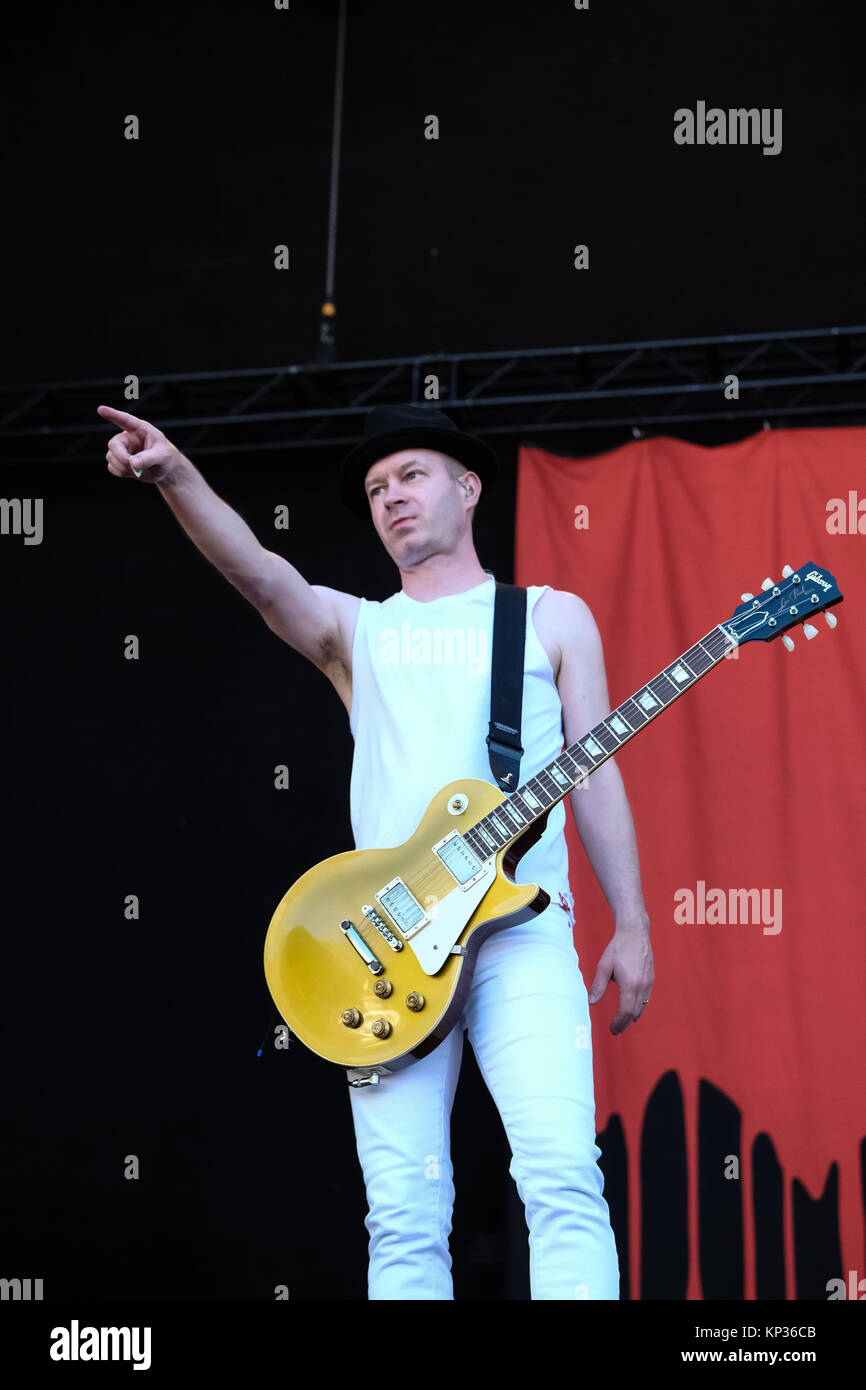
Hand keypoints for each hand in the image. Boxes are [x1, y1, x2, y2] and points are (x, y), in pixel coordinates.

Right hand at [97, 404, 182, 483]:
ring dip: (123, 467)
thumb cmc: (166, 457)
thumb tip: (133, 463)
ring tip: (139, 470)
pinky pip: (111, 467)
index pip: (124, 420)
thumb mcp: (162, 456)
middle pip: (113, 444)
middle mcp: (128, 437)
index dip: (112, 414)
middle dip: (122, 457)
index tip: (101, 409)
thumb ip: (148, 458)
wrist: (165, 470)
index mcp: (140, 429)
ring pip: (111, 457)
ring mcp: (122, 449)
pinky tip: (133, 472)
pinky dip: (121, 473)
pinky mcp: (119, 461)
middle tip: (135, 466)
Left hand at [587, 912, 653, 1034]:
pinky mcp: (651, 978)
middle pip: (634, 1012)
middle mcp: (642, 986)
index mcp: (630, 985)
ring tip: (623, 1022)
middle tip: (616, 1030)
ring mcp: (649, 982)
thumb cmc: (618, 948)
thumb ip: (598, 985)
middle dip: (625, 1023)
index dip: (618, 1023)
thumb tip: (591, 1002)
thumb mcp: (604, 966)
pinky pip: (646, 998)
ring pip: (642, 1006)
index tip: (611, 1029)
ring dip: (632, 1016)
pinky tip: (632, 1008)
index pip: (625, 1012)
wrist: (635, 932)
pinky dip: (639, 1006)